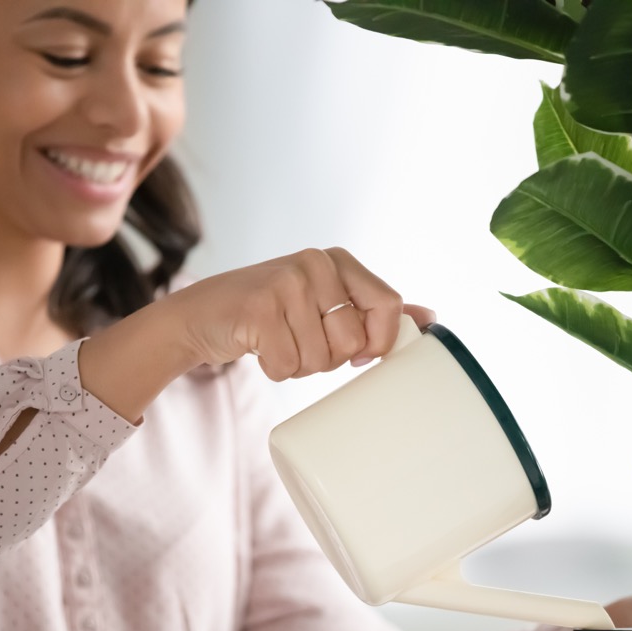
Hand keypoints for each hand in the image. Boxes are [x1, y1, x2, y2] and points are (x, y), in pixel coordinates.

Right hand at [161, 247, 434, 380]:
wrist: (202, 316)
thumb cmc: (270, 314)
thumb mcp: (325, 302)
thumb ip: (374, 309)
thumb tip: (430, 319)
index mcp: (338, 260)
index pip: (388, 306)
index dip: (378, 341)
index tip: (359, 352)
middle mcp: (315, 263)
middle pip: (354, 341)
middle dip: (328, 358)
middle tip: (300, 340)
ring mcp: (286, 282)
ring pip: (321, 358)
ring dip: (300, 365)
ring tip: (278, 341)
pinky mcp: (259, 308)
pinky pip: (289, 365)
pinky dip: (275, 369)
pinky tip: (259, 346)